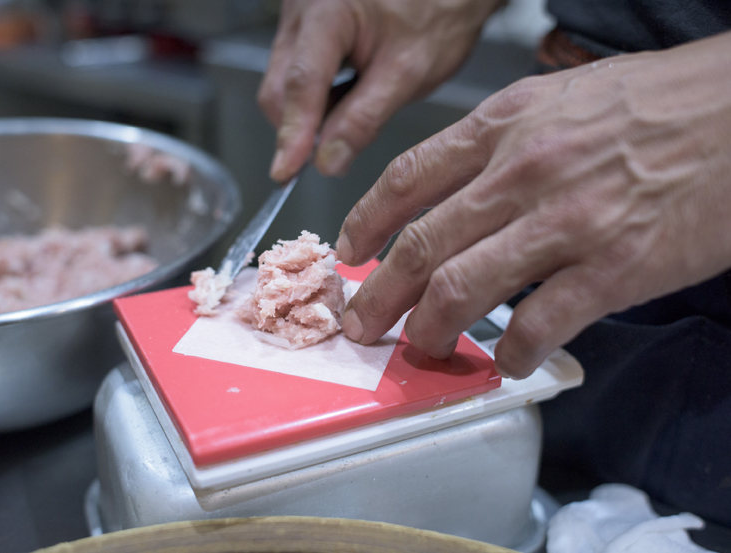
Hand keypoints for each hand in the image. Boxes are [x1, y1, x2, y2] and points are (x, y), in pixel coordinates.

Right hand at [258, 0, 501, 181]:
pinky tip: (346, 96)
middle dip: (302, 127)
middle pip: (282, 86)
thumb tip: (328, 161)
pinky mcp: (304, 27)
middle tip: (336, 152)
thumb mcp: (408, 72)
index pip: (302, 82)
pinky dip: (318, 97)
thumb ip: (364, 119)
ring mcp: (299, 16)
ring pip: (285, 83)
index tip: (286, 171)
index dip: (293, 133)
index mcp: (330, 10)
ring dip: (312, 112)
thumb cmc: (438, 11)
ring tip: (355, 109)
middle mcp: (304, 8)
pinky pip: (295, 73)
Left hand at [336, 31, 730, 378]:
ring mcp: (566, 221)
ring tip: (422, 348)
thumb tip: (452, 191)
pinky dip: (510, 353)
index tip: (350, 252)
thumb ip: (499, 142)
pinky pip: (537, 324)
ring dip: (430, 331)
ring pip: (461, 288)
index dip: (365, 222)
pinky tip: (505, 360)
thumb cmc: (658, 104)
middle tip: (363, 323)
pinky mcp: (613, 268)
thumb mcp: (559, 98)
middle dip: (379, 296)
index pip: (406, 179)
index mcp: (505, 124)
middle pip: (420, 245)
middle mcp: (523, 171)